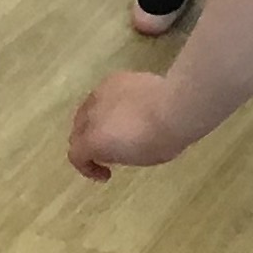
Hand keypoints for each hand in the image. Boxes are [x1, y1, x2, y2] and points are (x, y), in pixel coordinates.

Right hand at [69, 71, 189, 180]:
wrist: (176, 107)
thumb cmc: (160, 141)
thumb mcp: (135, 159)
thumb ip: (114, 153)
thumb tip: (110, 147)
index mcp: (93, 140)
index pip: (76, 155)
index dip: (88, 168)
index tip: (106, 174)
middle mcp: (91, 115)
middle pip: (78, 130)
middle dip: (89, 142)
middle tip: (107, 149)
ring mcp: (101, 93)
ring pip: (88, 109)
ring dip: (97, 121)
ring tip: (116, 125)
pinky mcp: (114, 78)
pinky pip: (104, 94)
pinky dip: (109, 104)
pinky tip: (128, 107)